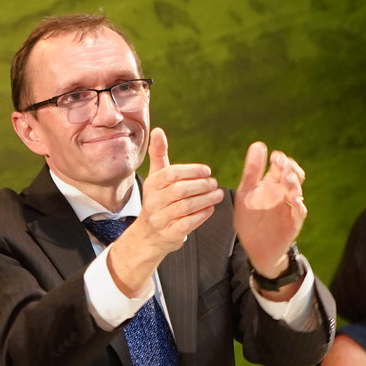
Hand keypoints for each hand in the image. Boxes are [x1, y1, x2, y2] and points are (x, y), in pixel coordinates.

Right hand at [105, 128, 220, 295]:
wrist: (148, 234)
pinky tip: (210, 208)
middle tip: (214, 183)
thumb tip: (157, 130)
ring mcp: (160, 219)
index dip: (192, 171)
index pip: (172, 174)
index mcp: (152, 185)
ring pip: (185, 207)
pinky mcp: (169, 234)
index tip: (207, 171)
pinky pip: (188, 224)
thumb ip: (158, 154)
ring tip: (217, 194)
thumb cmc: (158, 200)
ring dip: (205, 200)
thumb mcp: (156, 177)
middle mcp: (153, 202)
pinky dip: (202, 215)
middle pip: (180, 190)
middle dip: (201, 186)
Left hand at [234, 141, 307, 277]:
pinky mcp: (293, 223)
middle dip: (290, 169)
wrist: (254, 248)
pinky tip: (293, 200)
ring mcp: (289, 208)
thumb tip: (258, 145)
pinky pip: (299, 213)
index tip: (275, 157)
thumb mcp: (246, 193)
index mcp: (272, 185)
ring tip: (287, 179)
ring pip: (297, 192)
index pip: (282, 166)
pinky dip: (297, 206)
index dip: (281, 160)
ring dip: (293, 185)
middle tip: (283, 165)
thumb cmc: (250, 220)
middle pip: (293, 176)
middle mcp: (283, 194)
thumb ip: (252, 171)